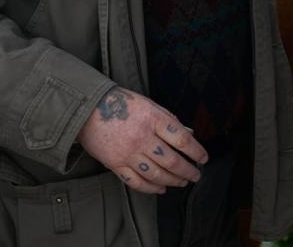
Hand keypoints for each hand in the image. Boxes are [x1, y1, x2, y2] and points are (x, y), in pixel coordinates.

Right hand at [77, 87, 208, 193]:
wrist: (89, 110)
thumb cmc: (123, 104)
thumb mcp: (151, 105)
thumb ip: (169, 121)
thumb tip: (189, 134)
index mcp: (154, 120)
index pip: (182, 139)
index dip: (196, 151)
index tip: (203, 158)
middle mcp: (142, 138)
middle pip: (171, 160)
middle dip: (187, 171)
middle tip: (196, 175)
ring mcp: (128, 153)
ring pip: (155, 174)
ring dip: (172, 181)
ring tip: (182, 182)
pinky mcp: (115, 164)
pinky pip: (135, 181)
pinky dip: (150, 187)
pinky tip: (161, 188)